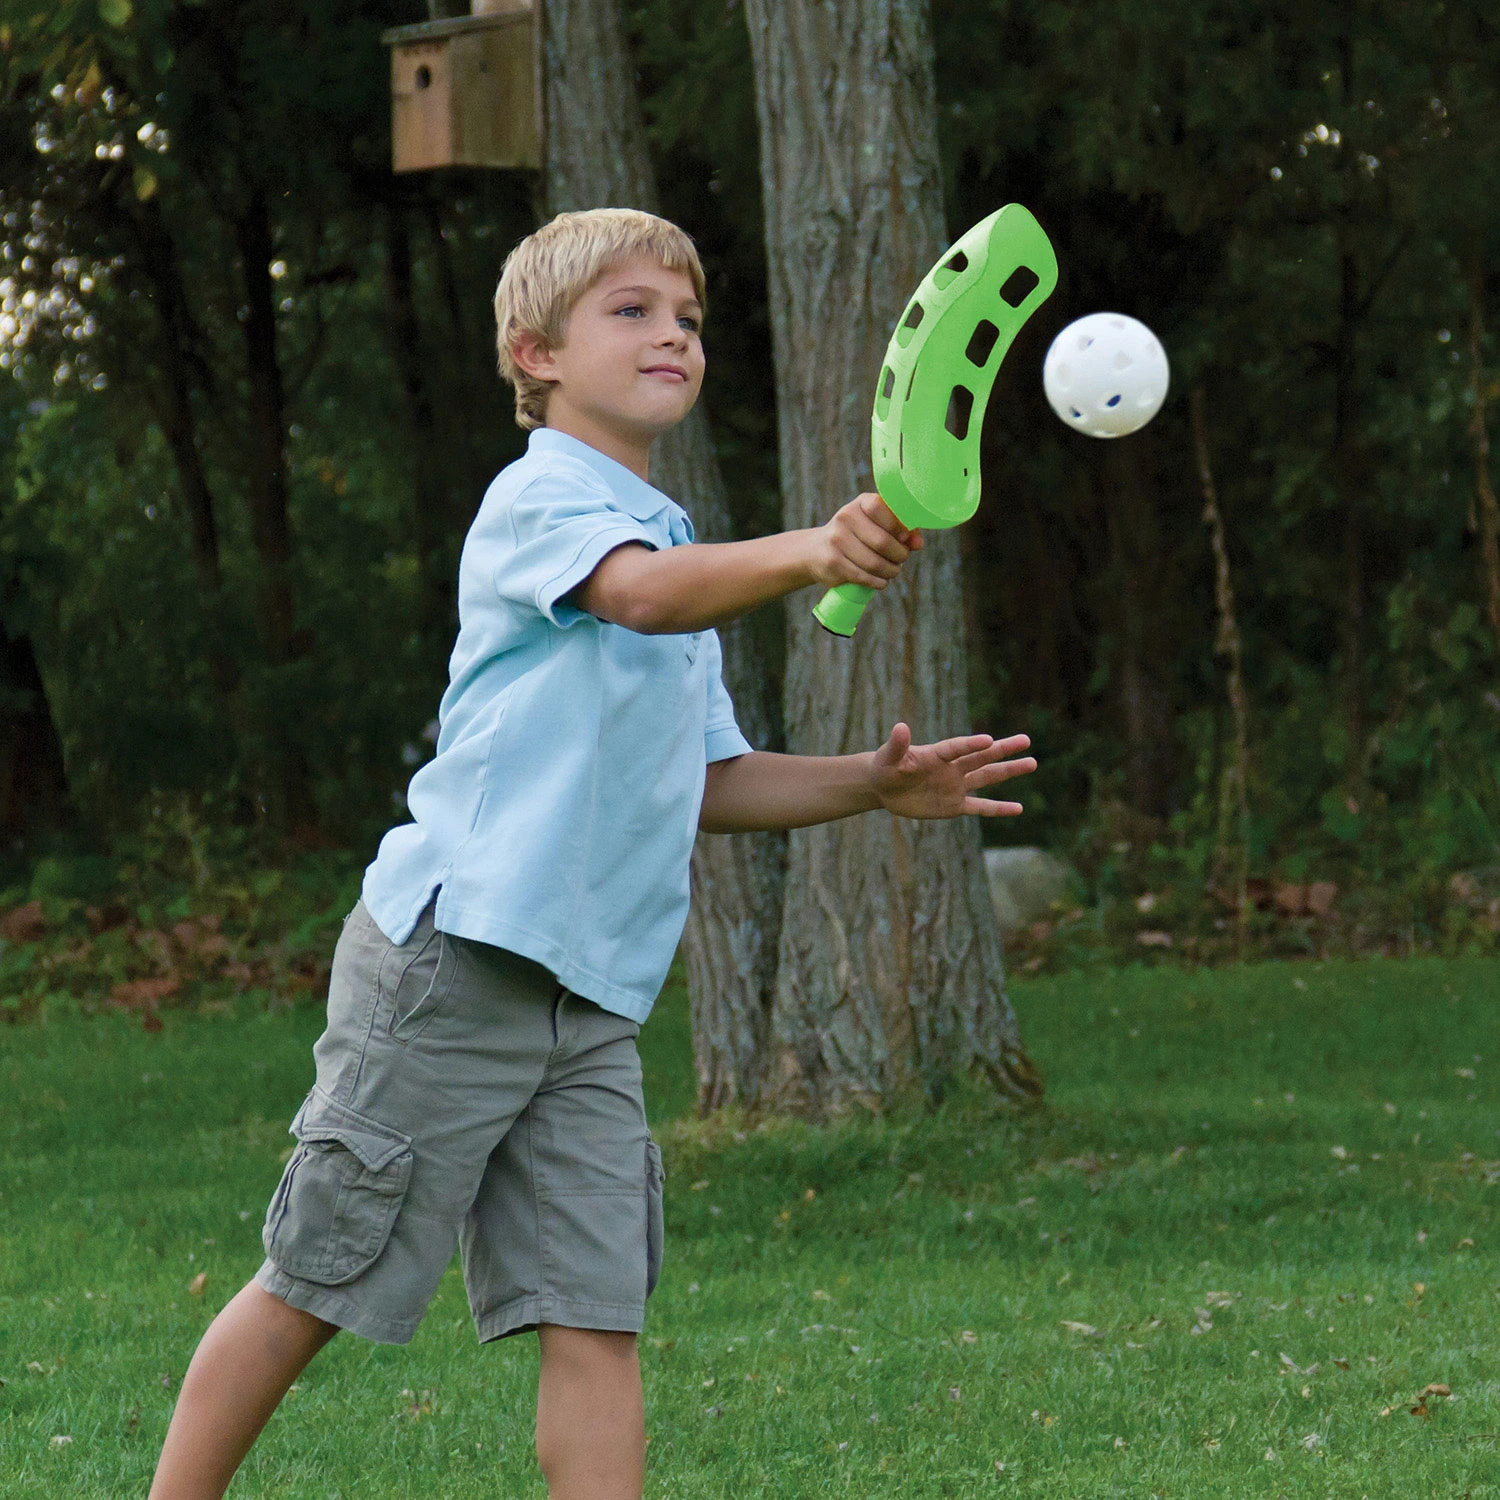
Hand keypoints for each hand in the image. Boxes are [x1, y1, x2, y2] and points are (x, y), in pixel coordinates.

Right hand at [809, 492, 923, 589]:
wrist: (815, 551)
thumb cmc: (856, 536)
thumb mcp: (875, 525)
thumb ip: (901, 530)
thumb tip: (918, 544)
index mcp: (860, 503)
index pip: (884, 509)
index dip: (900, 527)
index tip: (905, 539)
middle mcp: (845, 517)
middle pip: (883, 542)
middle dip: (899, 555)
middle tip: (901, 559)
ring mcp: (837, 540)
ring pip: (875, 563)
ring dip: (891, 571)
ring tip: (892, 571)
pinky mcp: (833, 562)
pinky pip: (864, 576)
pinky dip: (878, 582)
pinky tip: (881, 581)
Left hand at [871, 724, 1035, 818]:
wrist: (885, 787)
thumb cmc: (886, 767)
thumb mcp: (888, 757)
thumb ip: (898, 745)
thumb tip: (900, 727)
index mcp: (936, 754)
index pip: (957, 748)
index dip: (971, 744)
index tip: (988, 740)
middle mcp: (951, 768)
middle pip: (981, 757)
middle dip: (1003, 749)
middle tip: (1026, 740)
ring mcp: (955, 786)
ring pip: (987, 778)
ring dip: (1008, 771)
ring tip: (1032, 763)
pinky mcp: (954, 805)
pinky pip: (980, 807)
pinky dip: (998, 808)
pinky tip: (1017, 809)